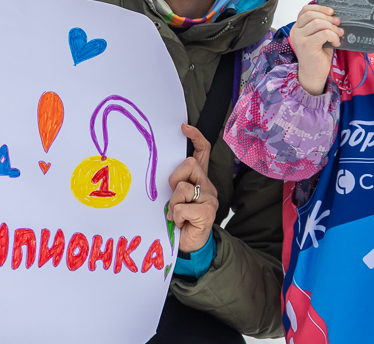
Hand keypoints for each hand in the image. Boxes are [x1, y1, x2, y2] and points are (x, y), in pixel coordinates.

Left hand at [166, 124, 218, 253]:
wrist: (190, 247)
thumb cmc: (180, 220)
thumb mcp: (175, 197)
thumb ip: (175, 183)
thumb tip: (163, 172)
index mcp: (199, 179)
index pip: (203, 151)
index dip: (196, 137)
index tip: (184, 127)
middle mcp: (208, 185)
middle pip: (190, 164)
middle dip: (175, 178)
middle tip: (174, 197)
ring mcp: (210, 198)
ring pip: (183, 188)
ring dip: (173, 203)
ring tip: (176, 216)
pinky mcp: (208, 213)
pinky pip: (182, 207)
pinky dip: (176, 216)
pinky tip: (181, 223)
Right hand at [290, 5, 341, 95]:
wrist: (313, 74)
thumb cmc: (317, 55)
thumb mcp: (318, 36)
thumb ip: (321, 26)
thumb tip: (334, 16)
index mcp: (297, 27)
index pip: (305, 10)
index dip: (319, 8)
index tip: (331, 11)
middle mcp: (296, 31)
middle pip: (311, 15)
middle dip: (328, 17)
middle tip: (338, 24)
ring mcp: (300, 38)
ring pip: (318, 22)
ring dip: (332, 27)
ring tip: (338, 34)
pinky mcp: (307, 45)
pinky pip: (324, 33)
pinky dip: (333, 36)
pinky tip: (336, 43)